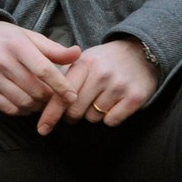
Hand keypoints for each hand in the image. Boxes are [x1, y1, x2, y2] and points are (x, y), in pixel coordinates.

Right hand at [0, 19, 80, 118]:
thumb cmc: (4, 38)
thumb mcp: (28, 36)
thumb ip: (53, 49)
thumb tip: (78, 53)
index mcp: (16, 44)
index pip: (44, 70)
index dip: (61, 85)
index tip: (72, 96)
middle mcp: (1, 60)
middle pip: (35, 90)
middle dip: (49, 98)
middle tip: (52, 97)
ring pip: (23, 102)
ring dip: (36, 106)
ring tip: (38, 99)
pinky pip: (8, 109)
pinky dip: (20, 110)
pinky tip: (23, 102)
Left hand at [36, 38, 158, 134]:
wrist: (139, 52)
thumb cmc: (104, 61)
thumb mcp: (83, 61)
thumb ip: (64, 78)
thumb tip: (44, 101)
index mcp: (83, 64)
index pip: (62, 95)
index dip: (51, 114)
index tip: (42, 128)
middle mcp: (100, 74)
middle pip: (76, 111)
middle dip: (73, 115)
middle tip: (78, 108)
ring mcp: (118, 86)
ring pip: (94, 118)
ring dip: (93, 114)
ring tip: (101, 97)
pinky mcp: (135, 98)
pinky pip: (111, 121)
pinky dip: (110, 117)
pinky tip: (114, 102)